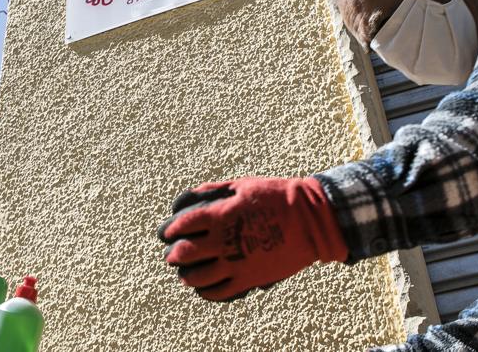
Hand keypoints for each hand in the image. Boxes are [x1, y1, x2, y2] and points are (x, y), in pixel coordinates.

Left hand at [157, 177, 346, 301]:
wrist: (310, 221)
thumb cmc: (276, 197)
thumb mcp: (243, 185)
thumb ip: (214, 191)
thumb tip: (191, 197)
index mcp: (221, 215)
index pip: (183, 225)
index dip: (170, 230)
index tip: (166, 233)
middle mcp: (224, 242)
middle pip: (186, 254)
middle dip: (174, 255)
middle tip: (171, 256)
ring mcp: (236, 263)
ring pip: (200, 278)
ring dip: (188, 276)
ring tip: (185, 275)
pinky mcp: (249, 279)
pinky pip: (221, 292)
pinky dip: (207, 293)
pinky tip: (204, 289)